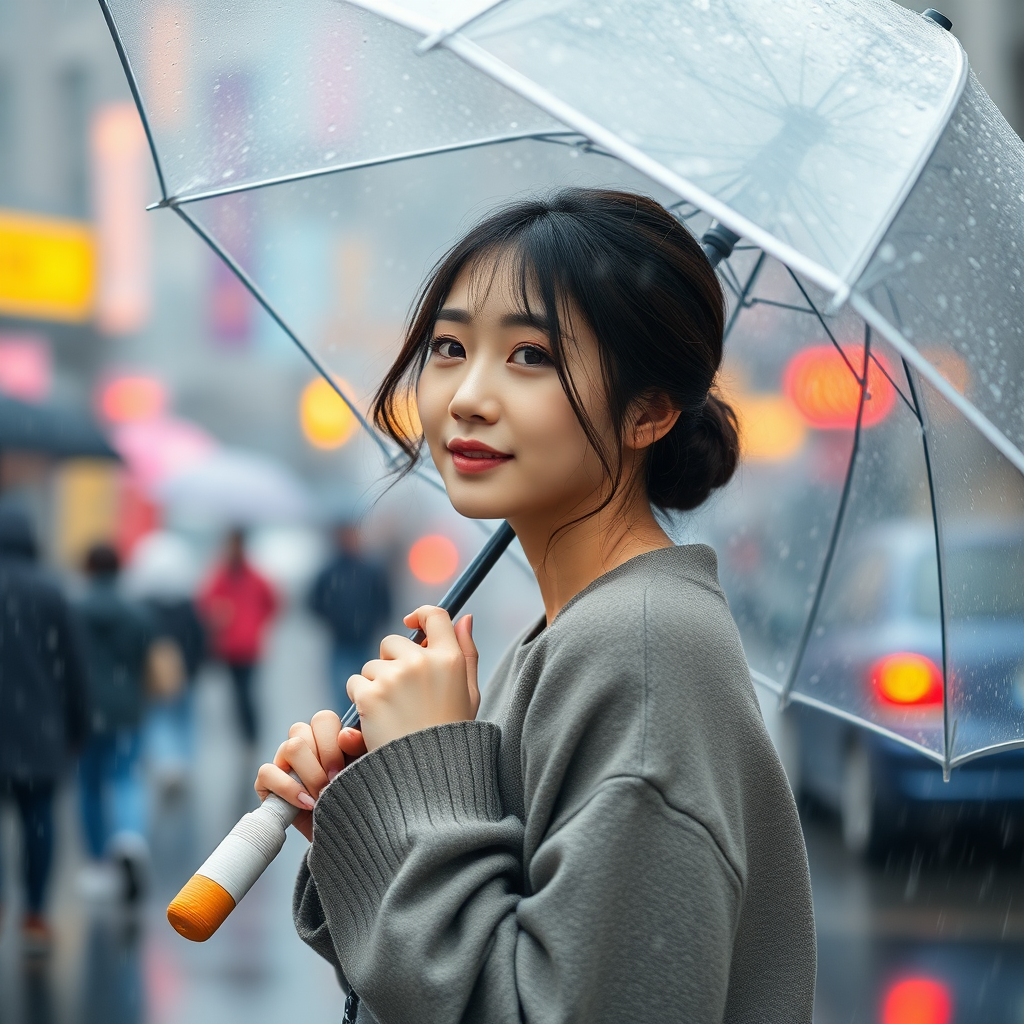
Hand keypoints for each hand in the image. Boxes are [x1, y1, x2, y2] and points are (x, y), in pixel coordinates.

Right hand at [255, 710, 367, 840]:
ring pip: (289, 747)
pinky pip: (267, 772)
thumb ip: (359, 745)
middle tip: (333, 781)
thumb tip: (345, 734)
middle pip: (301, 730)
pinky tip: (306, 804)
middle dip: (321, 759)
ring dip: (309, 774)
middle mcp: (305, 745)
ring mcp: (285, 763)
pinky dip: (287, 788)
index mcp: (329, 737)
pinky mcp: (267, 783)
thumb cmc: (359, 798)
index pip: (323, 719)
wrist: (347, 834)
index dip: (331, 743)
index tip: (342, 769)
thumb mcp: (366, 768)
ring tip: (321, 794)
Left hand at [347, 608, 478, 752]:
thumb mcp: (469, 694)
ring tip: (393, 713)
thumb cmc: (450, 735)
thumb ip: (468, 653)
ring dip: (376, 684)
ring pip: (372, 666)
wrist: (429, 777)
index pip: (435, 616)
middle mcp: (422, 662)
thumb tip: (465, 618)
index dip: (420, 615)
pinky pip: (356, 683)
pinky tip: (378, 720)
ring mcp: (394, 677)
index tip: (410, 623)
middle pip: (393, 641)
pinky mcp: (370, 695)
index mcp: (450, 659)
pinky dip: (361, 699)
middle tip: (401, 693)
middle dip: (392, 661)